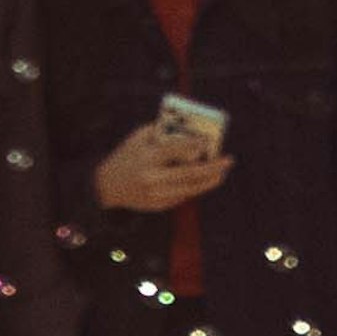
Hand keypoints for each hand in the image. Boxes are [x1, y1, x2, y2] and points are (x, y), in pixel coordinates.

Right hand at [95, 122, 234, 209]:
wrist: (108, 186)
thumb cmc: (126, 156)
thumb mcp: (138, 138)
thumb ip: (161, 131)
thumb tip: (187, 129)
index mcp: (147, 158)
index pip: (176, 151)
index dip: (194, 146)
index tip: (208, 142)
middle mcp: (153, 178)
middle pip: (189, 174)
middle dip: (212, 167)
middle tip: (228, 161)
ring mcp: (156, 195)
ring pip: (190, 189)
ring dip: (209, 181)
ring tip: (222, 173)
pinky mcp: (159, 206)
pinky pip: (182, 195)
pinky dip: (194, 187)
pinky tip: (204, 180)